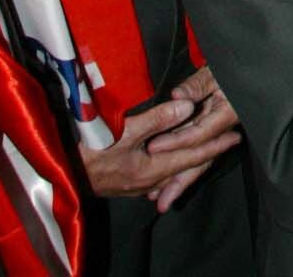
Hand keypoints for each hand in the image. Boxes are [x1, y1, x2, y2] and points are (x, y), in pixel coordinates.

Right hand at [80, 69, 240, 205]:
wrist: (57, 171)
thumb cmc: (89, 148)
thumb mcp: (124, 130)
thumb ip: (158, 118)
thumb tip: (188, 107)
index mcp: (151, 169)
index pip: (191, 155)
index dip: (214, 145)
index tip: (235, 137)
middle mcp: (146, 181)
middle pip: (184, 166)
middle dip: (207, 154)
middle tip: (229, 142)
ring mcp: (133, 185)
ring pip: (171, 171)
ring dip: (190, 160)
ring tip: (207, 151)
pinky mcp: (123, 181)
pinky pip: (156, 175)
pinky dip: (170, 166)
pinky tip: (171, 166)